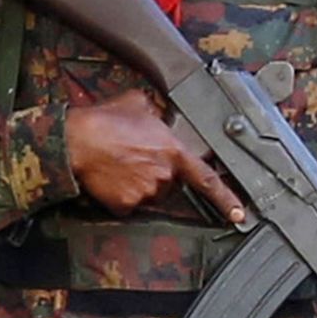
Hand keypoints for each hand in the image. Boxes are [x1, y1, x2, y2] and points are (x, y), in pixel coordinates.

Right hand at [65, 89, 244, 222]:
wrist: (77, 141)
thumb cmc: (105, 121)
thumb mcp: (138, 103)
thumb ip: (158, 113)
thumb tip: (159, 113)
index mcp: (172, 151)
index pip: (207, 179)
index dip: (227, 199)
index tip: (239, 214)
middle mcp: (164, 176)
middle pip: (170, 183)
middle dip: (157, 172)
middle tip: (135, 156)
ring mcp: (146, 193)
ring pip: (150, 194)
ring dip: (139, 183)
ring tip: (120, 163)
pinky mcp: (126, 206)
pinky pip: (129, 204)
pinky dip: (121, 194)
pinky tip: (111, 177)